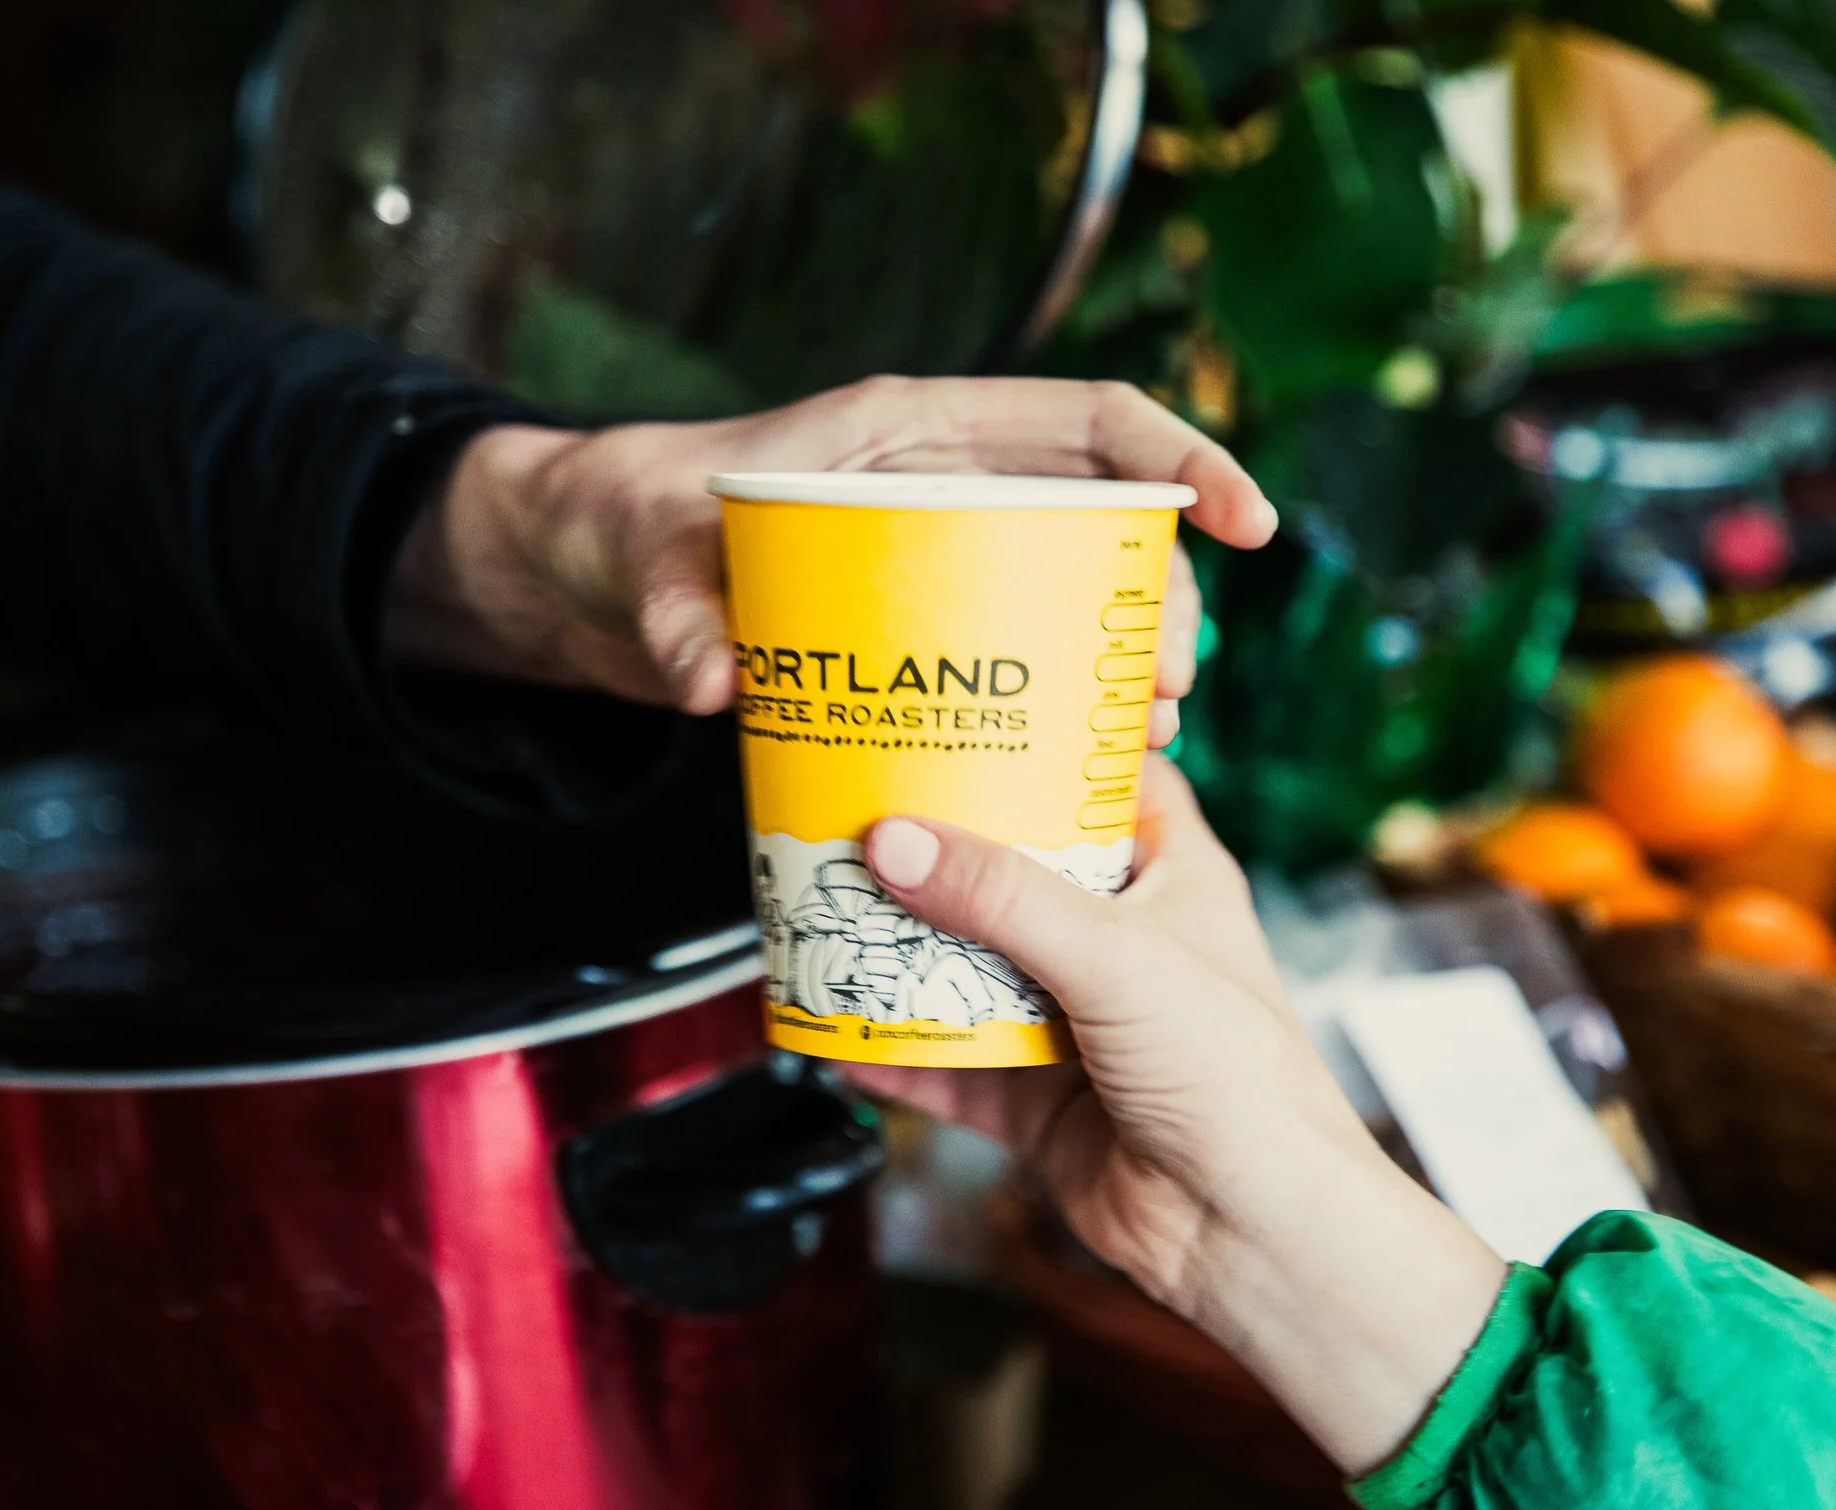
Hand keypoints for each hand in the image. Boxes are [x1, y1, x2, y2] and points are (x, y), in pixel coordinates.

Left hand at [387, 376, 1277, 742]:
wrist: (590, 565)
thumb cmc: (626, 523)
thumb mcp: (645, 559)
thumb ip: (675, 611)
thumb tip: (716, 682)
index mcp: (913, 428)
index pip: (1088, 417)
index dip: (1182, 456)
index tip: (1245, 521)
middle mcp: (944, 486)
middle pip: (1104, 522)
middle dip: (1164, 599)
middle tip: (1168, 691)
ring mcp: (938, 559)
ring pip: (1074, 595)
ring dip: (1123, 662)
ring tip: (1147, 739)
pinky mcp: (919, 625)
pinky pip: (1018, 651)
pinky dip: (1059, 702)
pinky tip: (1081, 765)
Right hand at [837, 761, 1506, 1477]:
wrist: (1250, 1231)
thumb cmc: (1240, 1080)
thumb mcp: (1119, 957)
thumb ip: (1004, 898)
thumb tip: (897, 843)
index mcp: (1170, 878)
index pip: (1110, 778)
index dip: (1048, 740)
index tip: (967, 711)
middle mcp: (1119, 941)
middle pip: (1012, 872)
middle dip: (938, 849)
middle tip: (856, 807)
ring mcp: (1073, 1021)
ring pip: (968, 969)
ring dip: (902, 953)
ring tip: (825, 912)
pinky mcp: (1037, 1099)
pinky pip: (947, 1064)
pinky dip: (894, 1053)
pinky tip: (841, 1037)